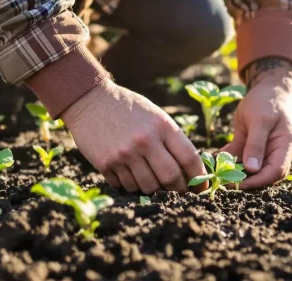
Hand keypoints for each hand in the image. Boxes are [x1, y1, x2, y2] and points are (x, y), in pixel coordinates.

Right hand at [62, 79, 206, 193]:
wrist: (90, 101)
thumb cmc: (129, 108)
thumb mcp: (156, 116)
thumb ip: (172, 139)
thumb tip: (190, 170)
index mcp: (162, 126)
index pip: (189, 158)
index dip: (199, 177)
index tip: (201, 186)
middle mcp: (145, 141)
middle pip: (171, 178)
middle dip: (179, 189)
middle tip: (180, 191)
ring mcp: (125, 154)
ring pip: (148, 187)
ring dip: (154, 188)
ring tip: (152, 179)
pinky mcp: (106, 164)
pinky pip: (126, 186)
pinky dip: (132, 185)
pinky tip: (130, 173)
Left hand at [222, 62, 291, 188]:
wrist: (267, 86)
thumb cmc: (266, 100)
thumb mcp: (259, 120)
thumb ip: (256, 144)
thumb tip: (252, 169)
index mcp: (286, 145)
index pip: (276, 171)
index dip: (259, 181)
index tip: (238, 184)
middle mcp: (278, 151)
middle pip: (265, 174)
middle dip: (246, 180)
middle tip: (223, 181)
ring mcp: (265, 150)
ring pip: (252, 169)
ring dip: (235, 172)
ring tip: (217, 173)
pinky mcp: (251, 146)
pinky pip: (241, 158)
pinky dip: (229, 161)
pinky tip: (215, 161)